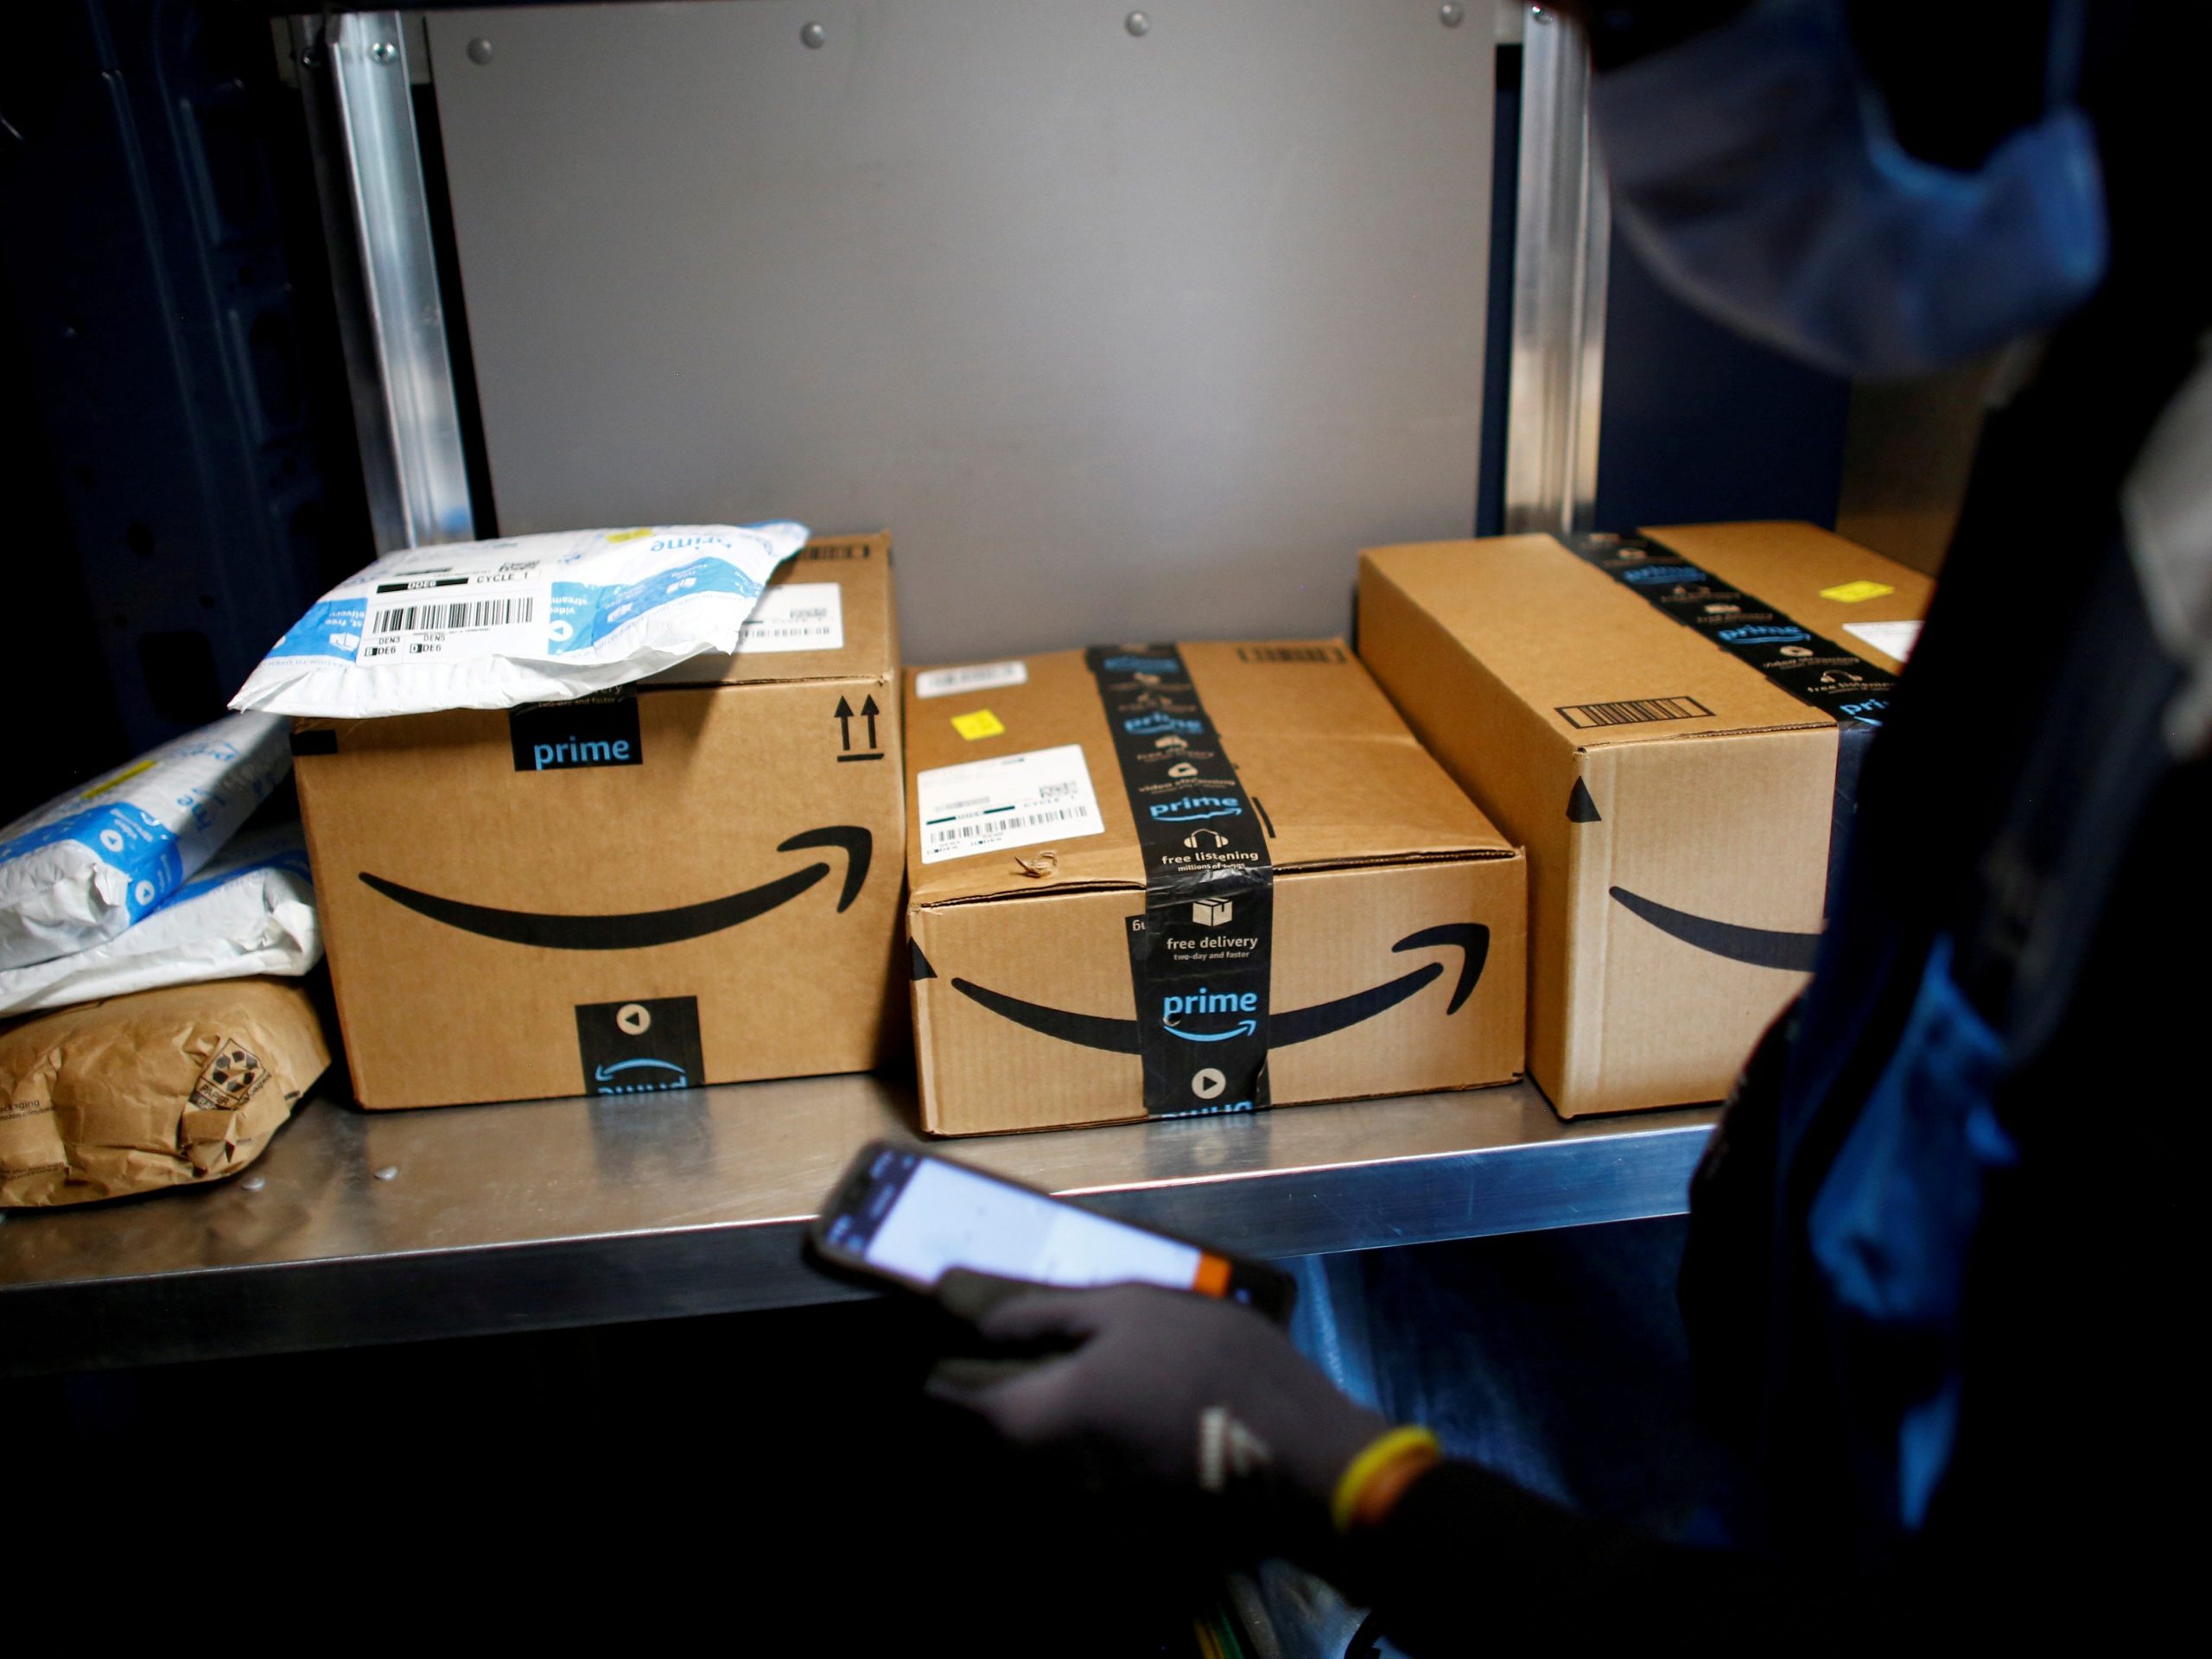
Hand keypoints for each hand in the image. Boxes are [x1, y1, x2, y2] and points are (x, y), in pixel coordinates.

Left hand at [930, 1275, 1391, 1557]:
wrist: (1305, 1461)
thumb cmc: (1213, 1365)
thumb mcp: (1129, 1310)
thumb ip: (1041, 1312)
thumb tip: (967, 1307)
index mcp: (1030, 1421)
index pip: (945, 1404)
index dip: (944, 1369)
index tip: (959, 1341)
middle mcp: (1039, 1483)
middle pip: (986, 1447)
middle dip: (990, 1407)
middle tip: (1025, 1357)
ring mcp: (1081, 1520)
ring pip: (1030, 1476)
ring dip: (1038, 1437)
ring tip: (1084, 1391)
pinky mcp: (1124, 1542)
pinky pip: (1078, 1499)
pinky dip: (1084, 1468)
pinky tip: (1125, 1433)